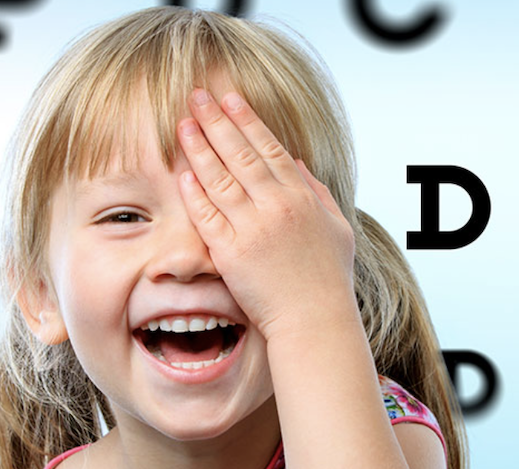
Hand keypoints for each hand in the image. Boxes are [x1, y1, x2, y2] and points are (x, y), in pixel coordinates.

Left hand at [176, 88, 357, 342]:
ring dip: (199, 148)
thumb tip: (298, 164)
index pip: (269, 147)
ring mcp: (252, 229)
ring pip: (219, 178)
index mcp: (302, 197)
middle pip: (240, 153)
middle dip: (216, 121)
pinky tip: (182, 172)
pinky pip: (207, 216)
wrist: (314, 321)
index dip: (247, 120)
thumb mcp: (337, 228)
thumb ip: (317, 192)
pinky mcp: (231, 254)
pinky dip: (194, 193)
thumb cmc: (328, 279)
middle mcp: (276, 207)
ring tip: (183, 124)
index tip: (230, 98)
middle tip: (197, 97)